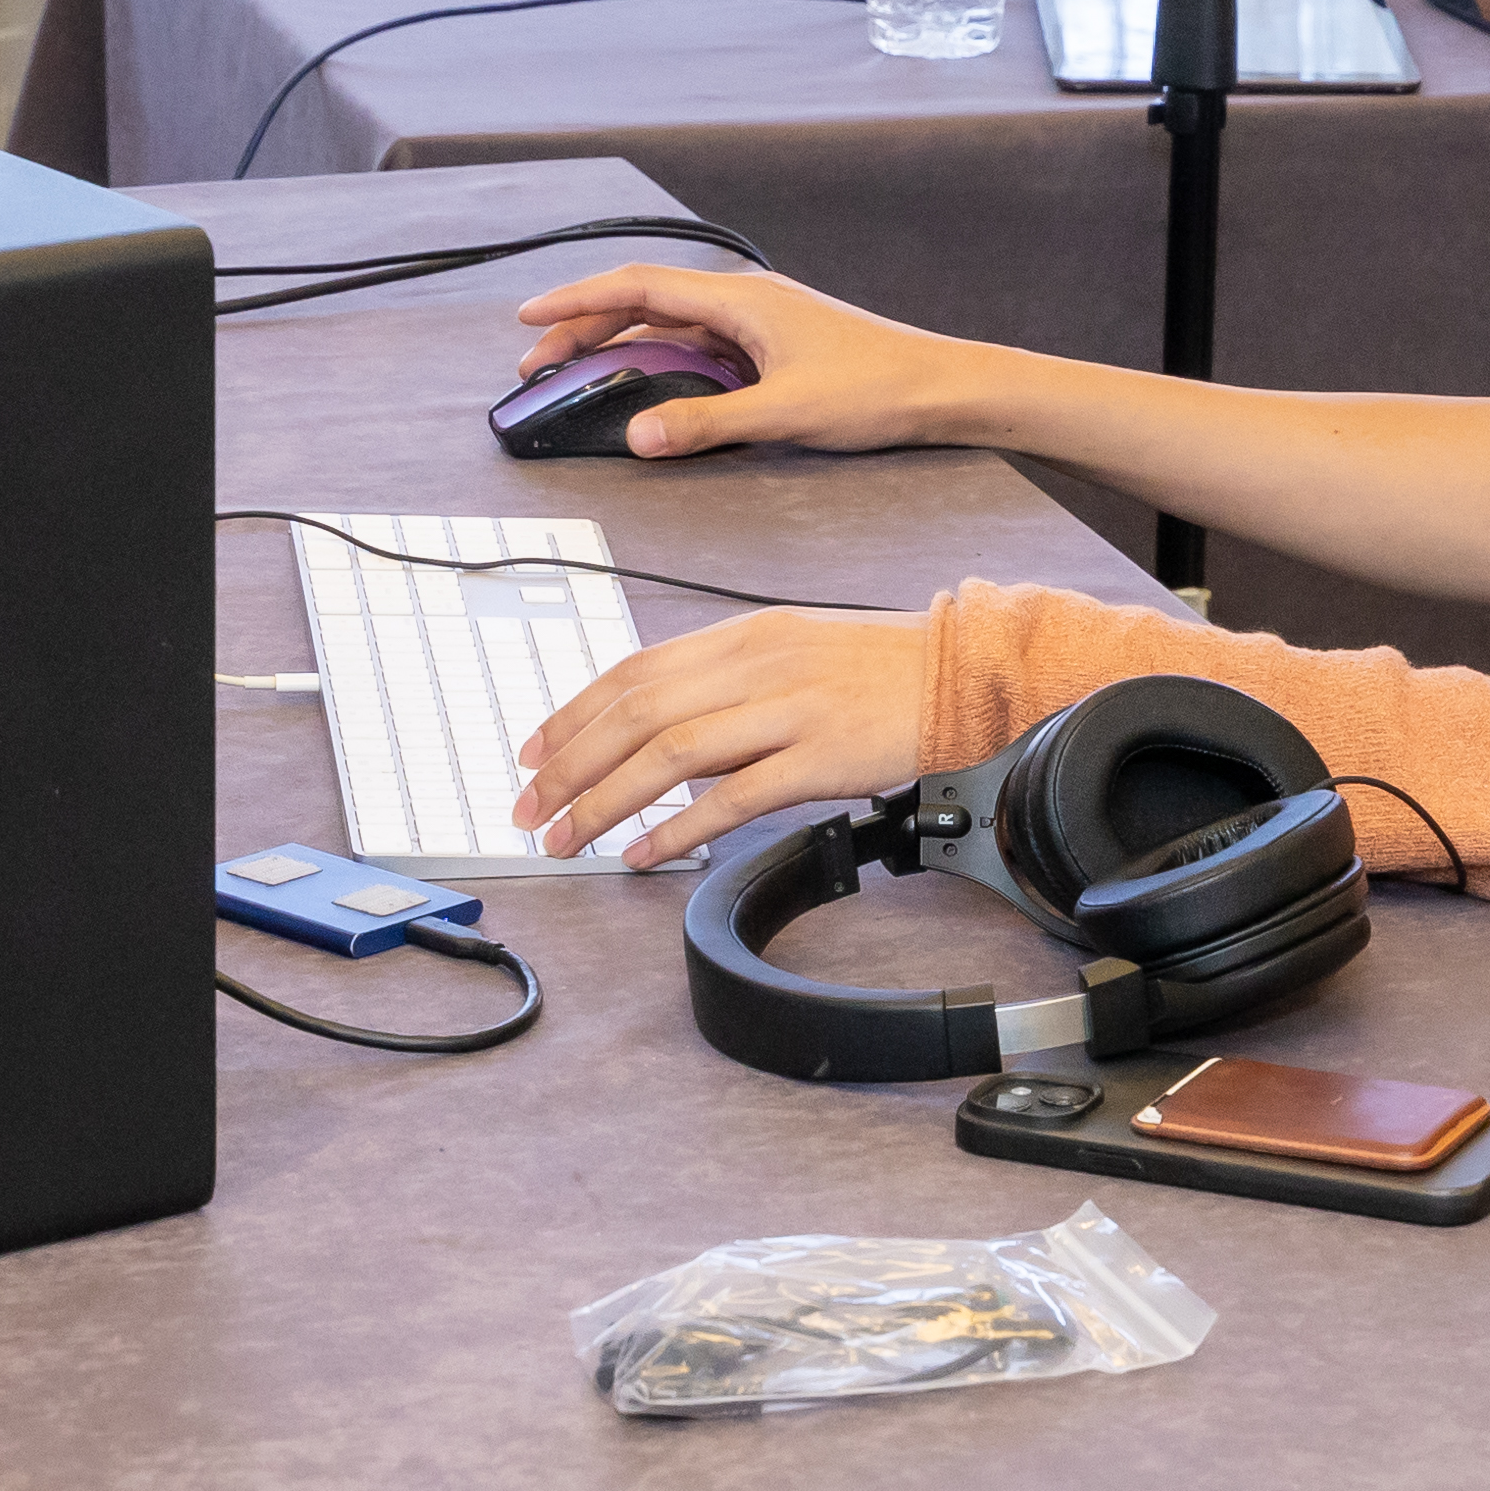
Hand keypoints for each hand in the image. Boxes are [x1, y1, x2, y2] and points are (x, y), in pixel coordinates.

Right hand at [509, 260, 988, 460]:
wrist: (943, 388)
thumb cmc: (877, 389)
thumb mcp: (783, 414)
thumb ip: (704, 424)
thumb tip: (637, 434)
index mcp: (741, 299)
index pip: (638, 288)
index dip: (576, 301)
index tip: (527, 316)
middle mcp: (745, 301)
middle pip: (645, 304)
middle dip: (584, 329)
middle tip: (535, 364)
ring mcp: (760, 323)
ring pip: (670, 326)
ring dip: (620, 347)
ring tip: (576, 375)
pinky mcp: (774, 347)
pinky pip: (699, 346)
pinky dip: (660, 361)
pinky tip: (645, 386)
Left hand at [512, 605, 940, 863]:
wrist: (959, 674)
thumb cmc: (875, 669)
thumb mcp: (788, 651)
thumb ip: (721, 682)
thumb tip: (653, 729)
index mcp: (741, 637)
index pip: (632, 671)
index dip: (572, 714)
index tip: (532, 753)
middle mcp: (756, 666)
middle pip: (637, 713)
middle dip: (570, 766)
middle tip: (531, 808)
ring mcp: (788, 710)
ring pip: (670, 754)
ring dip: (606, 800)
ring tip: (569, 837)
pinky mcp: (820, 757)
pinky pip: (732, 797)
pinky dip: (678, 829)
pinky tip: (645, 853)